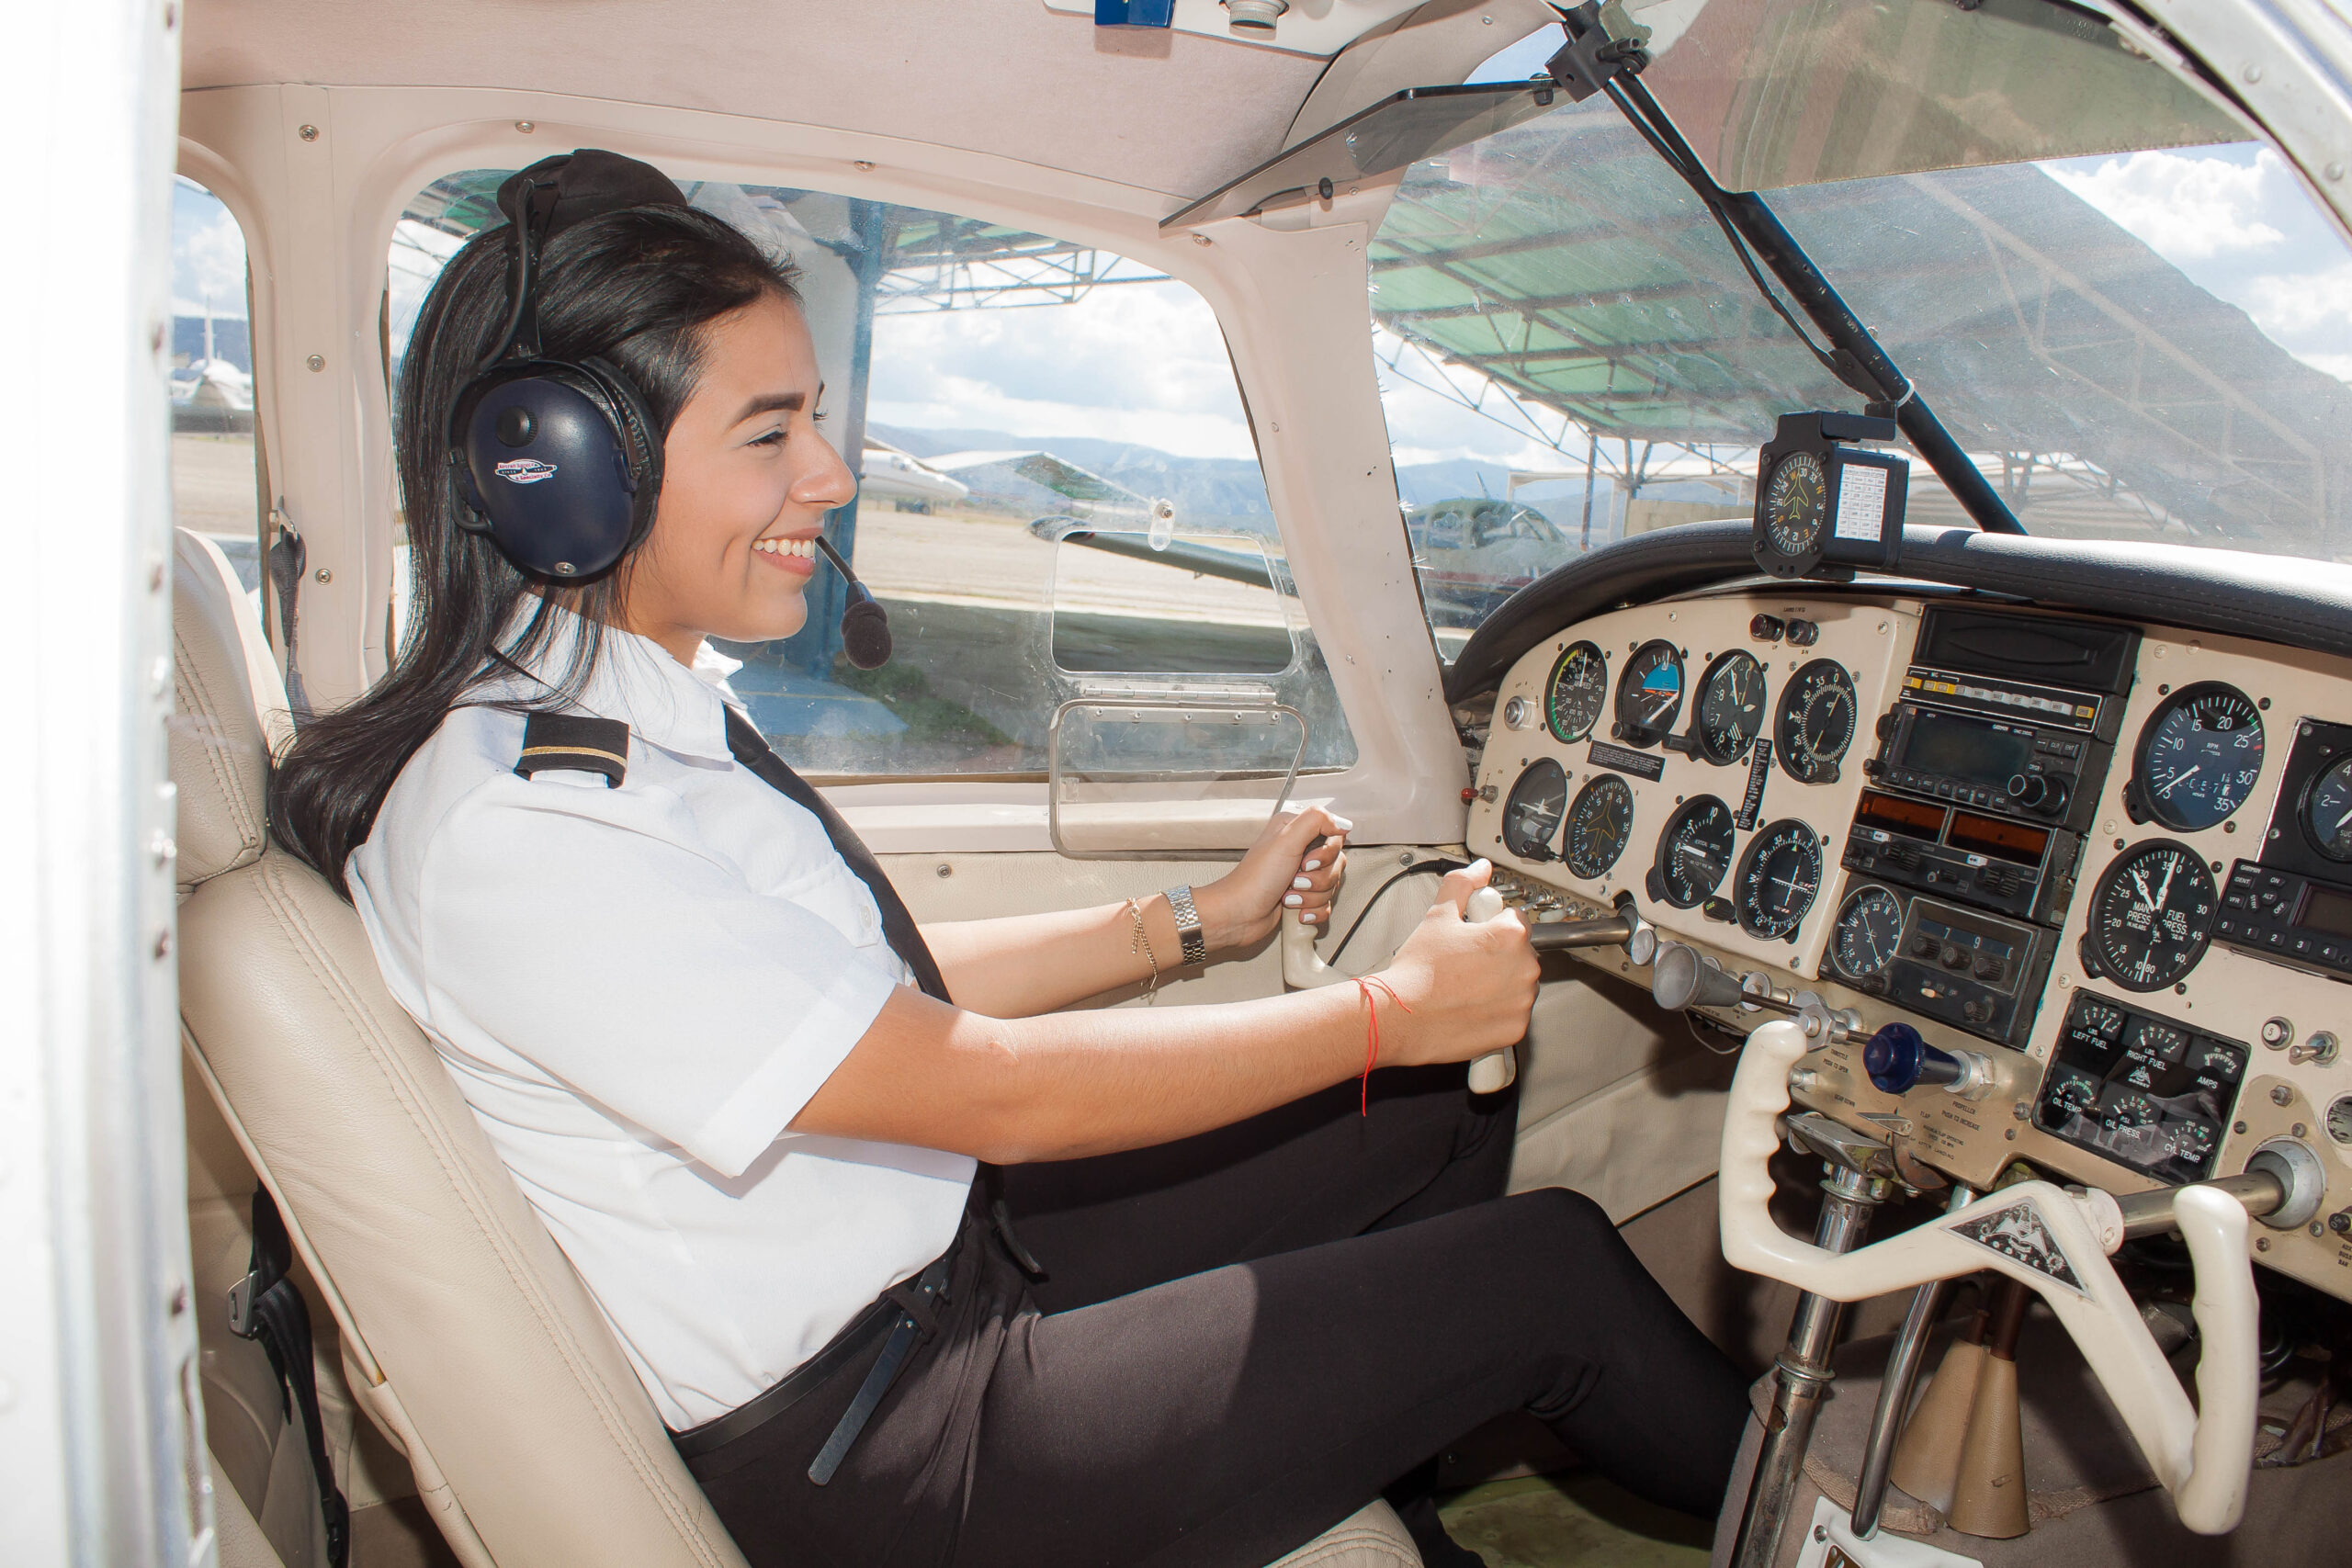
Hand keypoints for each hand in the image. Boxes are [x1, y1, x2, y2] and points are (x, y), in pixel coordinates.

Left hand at [1192, 806, 1350, 950]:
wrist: (1238, 915)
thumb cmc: (1253, 880)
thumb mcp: (1285, 840)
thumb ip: (1316, 820)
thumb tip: (1342, 823)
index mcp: (1295, 831)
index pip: (1334, 836)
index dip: (1326, 854)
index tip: (1307, 862)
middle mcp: (1300, 851)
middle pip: (1336, 864)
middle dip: (1318, 879)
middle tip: (1295, 880)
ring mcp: (1302, 876)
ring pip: (1332, 887)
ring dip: (1311, 897)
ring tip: (1288, 896)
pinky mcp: (1303, 898)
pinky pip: (1325, 906)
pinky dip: (1312, 912)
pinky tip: (1296, 911)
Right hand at [1373, 861, 1539, 1066]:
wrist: (1402, 1016)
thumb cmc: (1418, 971)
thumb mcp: (1437, 916)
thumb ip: (1462, 884)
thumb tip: (1479, 869)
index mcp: (1510, 935)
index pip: (1517, 920)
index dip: (1492, 926)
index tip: (1475, 937)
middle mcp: (1525, 968)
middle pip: (1521, 953)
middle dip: (1498, 956)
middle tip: (1466, 963)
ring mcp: (1522, 1001)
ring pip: (1519, 984)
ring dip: (1501, 984)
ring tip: (1466, 986)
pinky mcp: (1516, 1028)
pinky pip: (1514, 1014)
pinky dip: (1498, 1012)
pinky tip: (1471, 1007)